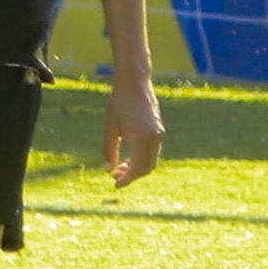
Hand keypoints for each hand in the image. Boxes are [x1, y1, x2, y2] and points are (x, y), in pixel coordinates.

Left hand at [103, 70, 164, 187]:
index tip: (116, 184)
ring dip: (137, 167)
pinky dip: (142, 158)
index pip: (137, 168)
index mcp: (142, 139)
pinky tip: (128, 158)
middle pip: (147, 168)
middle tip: (116, 177)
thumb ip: (109, 150)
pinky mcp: (159, 130)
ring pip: (151, 160)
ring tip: (120, 167)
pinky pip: (153, 151)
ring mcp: (159, 134)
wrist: (134, 84)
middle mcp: (154, 138)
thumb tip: (108, 170)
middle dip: (132, 175)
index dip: (127, 179)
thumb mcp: (110, 128)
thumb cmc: (119, 104)